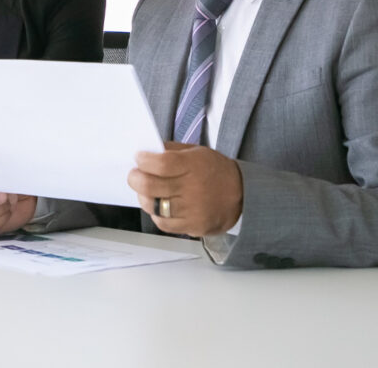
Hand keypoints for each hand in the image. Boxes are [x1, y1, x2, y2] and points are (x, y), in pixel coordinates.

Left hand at [128, 141, 242, 236]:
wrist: (242, 195)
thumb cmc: (215, 170)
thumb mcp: (196, 152)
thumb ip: (171, 151)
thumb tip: (146, 152)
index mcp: (193, 166)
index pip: (161, 164)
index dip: (144, 161)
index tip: (139, 158)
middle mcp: (192, 189)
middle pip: (150, 186)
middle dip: (135, 179)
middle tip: (134, 175)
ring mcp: (192, 210)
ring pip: (153, 206)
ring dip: (143, 197)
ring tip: (145, 191)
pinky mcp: (193, 226)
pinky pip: (163, 223)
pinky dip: (156, 214)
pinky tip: (158, 206)